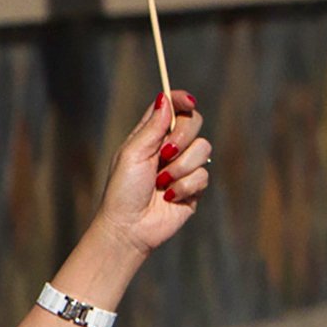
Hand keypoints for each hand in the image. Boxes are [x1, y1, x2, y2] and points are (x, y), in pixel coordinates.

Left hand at [92, 90, 209, 256]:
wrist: (129, 228)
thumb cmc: (123, 190)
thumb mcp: (133, 154)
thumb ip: (152, 127)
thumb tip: (165, 98)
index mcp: (150, 135)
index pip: (171, 107)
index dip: (181, 100)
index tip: (188, 101)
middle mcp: (169, 147)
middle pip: (194, 122)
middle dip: (182, 137)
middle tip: (165, 154)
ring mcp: (183, 166)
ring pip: (203, 148)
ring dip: (180, 167)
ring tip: (161, 183)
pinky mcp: (194, 186)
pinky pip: (203, 174)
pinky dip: (184, 186)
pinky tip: (169, 197)